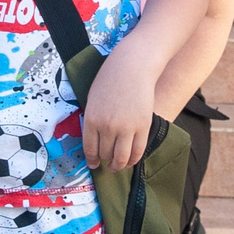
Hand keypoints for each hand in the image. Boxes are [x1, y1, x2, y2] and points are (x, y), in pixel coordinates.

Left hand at [81, 48, 156, 172]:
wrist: (133, 66)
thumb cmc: (110, 79)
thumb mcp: (93, 100)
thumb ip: (93, 121)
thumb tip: (95, 142)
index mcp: (91, 119)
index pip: (90, 149)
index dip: (92, 160)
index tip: (94, 164)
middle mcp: (108, 127)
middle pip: (105, 154)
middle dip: (105, 160)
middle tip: (107, 162)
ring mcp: (127, 128)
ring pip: (121, 157)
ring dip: (119, 165)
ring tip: (118, 166)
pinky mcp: (143, 126)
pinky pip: (138, 151)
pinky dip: (133, 160)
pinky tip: (130, 161)